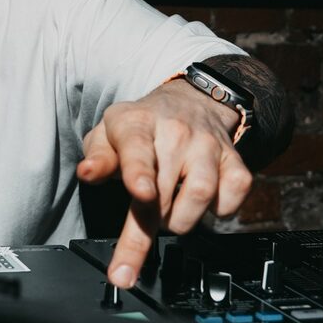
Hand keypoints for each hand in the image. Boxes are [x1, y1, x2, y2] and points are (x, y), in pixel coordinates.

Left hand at [76, 80, 252, 288]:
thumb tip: (87, 173)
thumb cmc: (140, 127)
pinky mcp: (234, 160)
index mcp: (137, 125)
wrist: (189, 102)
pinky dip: (219, 210)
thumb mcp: (107, 134)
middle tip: (144, 214)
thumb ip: (97, 157)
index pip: (138, 151)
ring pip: (201, 196)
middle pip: (165, 191)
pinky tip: (203, 201)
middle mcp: (176, 133)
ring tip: (170, 211)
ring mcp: (208, 145)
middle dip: (150, 221)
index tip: (142, 194)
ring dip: (181, 219)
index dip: (139, 174)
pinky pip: (232, 197)